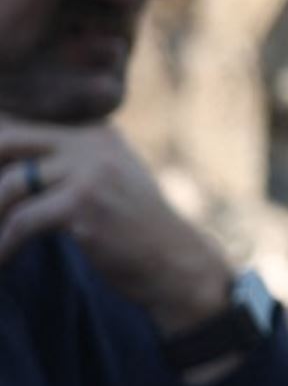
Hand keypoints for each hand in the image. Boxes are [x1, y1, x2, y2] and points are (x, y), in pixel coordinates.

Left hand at [0, 117, 232, 337]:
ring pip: (11, 183)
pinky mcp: (85, 204)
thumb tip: (5, 167)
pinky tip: (2, 258)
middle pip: (8, 140)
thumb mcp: (106, 179)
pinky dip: (4, 244)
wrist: (173, 260)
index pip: (23, 125)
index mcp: (96, 132)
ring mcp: (91, 171)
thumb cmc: (132, 227)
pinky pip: (22, 220)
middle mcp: (93, 143)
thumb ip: (67, 162)